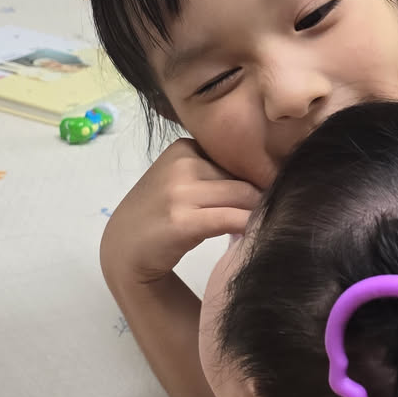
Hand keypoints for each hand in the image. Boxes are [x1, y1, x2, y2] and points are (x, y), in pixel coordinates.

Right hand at [104, 140, 260, 286]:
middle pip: (245, 177)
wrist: (124, 248)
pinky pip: (233, 219)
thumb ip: (215, 173)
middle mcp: (182, 164)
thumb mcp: (182, 180)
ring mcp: (179, 192)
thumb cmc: (160, 213)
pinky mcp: (183, 221)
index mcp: (184, 147)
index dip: (256, 177)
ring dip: (259, 213)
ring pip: (244, 196)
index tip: (268, 193)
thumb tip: (269, 177)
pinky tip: (251, 236)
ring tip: (262, 226)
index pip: (237, 157)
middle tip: (273, 215)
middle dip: (262, 198)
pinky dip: (249, 227)